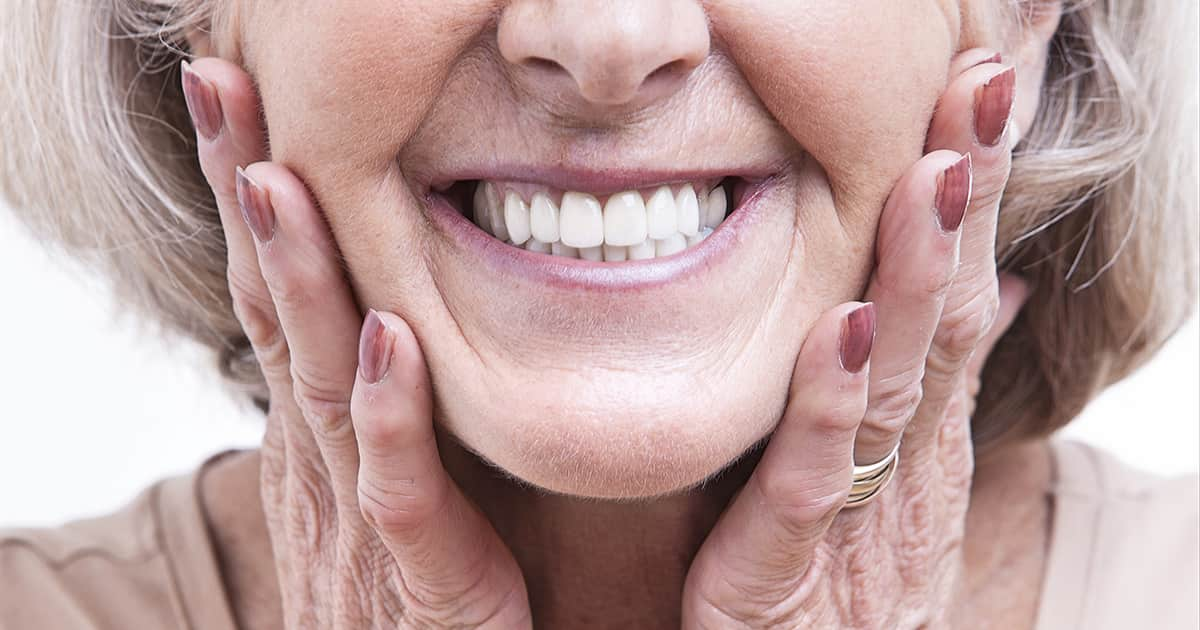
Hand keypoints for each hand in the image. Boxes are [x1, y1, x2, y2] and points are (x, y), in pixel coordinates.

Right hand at [181, 58, 531, 627]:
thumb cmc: (427, 590)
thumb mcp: (391, 477)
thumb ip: (384, 401)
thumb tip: (380, 309)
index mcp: (320, 433)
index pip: (280, 297)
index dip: (256, 200)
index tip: (241, 101)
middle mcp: (323, 462)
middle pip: (278, 313)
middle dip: (249, 199)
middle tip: (222, 89)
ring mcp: (362, 518)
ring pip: (320, 383)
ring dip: (300, 280)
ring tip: (279, 183)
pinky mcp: (422, 574)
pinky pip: (399, 486)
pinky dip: (391, 412)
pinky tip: (389, 340)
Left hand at [682, 49, 1027, 627]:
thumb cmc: (830, 590)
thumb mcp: (887, 481)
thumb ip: (923, 384)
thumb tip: (1001, 285)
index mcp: (920, 436)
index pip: (959, 290)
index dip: (977, 188)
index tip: (990, 77)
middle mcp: (907, 466)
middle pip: (948, 314)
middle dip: (969, 196)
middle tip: (988, 76)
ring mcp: (860, 518)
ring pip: (899, 381)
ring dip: (921, 273)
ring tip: (940, 171)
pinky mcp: (788, 571)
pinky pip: (815, 478)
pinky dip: (831, 401)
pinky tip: (844, 324)